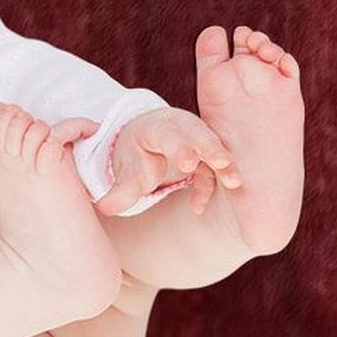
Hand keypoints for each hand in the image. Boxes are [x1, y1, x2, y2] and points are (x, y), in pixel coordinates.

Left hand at [95, 107, 241, 217]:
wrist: (144, 142)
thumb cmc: (135, 155)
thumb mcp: (126, 171)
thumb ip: (118, 191)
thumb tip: (103, 209)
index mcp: (155, 127)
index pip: (168, 134)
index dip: (179, 147)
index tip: (188, 164)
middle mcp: (179, 128)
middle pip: (198, 133)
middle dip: (210, 147)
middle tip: (221, 162)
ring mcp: (196, 138)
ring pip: (214, 147)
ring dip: (224, 164)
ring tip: (234, 182)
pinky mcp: (207, 153)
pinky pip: (213, 168)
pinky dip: (211, 185)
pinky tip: (196, 207)